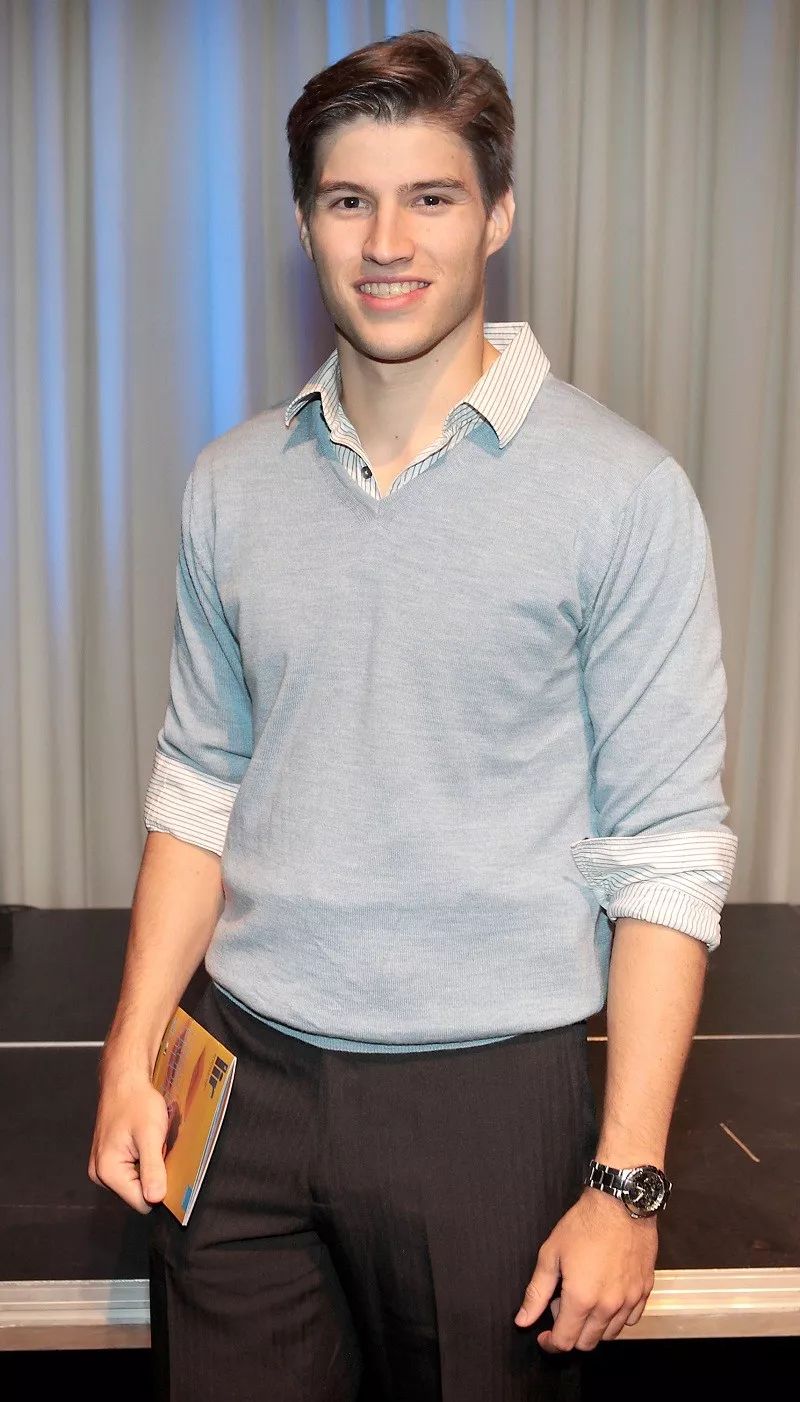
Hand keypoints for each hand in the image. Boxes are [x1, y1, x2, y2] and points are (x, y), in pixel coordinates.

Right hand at [88, 1070, 169, 1213]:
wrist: (125, 1081)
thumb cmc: (137, 1102)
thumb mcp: (150, 1135)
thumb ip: (152, 1169)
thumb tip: (154, 1199)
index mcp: (108, 1171)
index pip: (141, 1203)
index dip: (158, 1188)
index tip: (165, 1164)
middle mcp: (100, 1174)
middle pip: (137, 1194)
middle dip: (153, 1175)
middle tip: (156, 1148)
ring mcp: (102, 1168)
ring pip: (135, 1183)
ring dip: (148, 1167)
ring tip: (150, 1143)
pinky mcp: (108, 1160)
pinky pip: (131, 1171)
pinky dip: (141, 1160)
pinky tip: (144, 1142)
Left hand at [514, 1187, 657, 1350]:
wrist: (620, 1202)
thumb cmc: (585, 1224)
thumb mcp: (551, 1254)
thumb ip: (536, 1292)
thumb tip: (523, 1320)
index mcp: (581, 1299)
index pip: (565, 1342)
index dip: (551, 1343)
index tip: (544, 1335)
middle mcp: (608, 1306)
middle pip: (587, 1342)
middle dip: (570, 1333)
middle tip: (562, 1306)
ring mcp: (629, 1300)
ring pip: (610, 1334)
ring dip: (593, 1327)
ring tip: (584, 1298)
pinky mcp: (644, 1290)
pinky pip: (631, 1319)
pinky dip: (616, 1317)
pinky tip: (606, 1297)